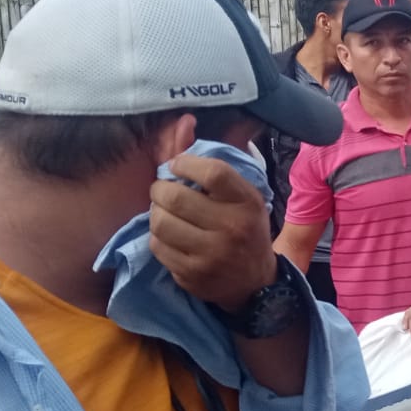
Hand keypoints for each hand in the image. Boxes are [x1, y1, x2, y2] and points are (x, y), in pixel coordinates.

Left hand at [150, 155, 275, 311]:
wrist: (255, 282)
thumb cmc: (246, 230)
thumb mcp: (244, 198)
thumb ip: (214, 169)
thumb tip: (181, 129)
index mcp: (247, 204)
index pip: (213, 173)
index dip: (186, 163)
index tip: (176, 165)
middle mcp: (232, 229)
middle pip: (177, 197)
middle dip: (160, 189)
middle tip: (162, 190)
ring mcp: (211, 255)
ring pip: (160, 222)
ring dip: (156, 212)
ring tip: (164, 212)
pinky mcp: (192, 274)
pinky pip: (158, 246)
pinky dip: (158, 237)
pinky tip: (170, 236)